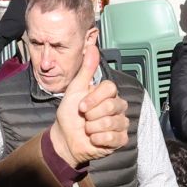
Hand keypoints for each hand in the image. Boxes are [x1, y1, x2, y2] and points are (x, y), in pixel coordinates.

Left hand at [48, 41, 128, 166]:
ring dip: (93, 128)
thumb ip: (86, 69)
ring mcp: (120, 123)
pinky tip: (94, 139)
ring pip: (111, 122)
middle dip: (91, 114)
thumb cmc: (70, 115)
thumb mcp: (75, 89)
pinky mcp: (120, 139)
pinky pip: (112, 137)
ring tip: (88, 129)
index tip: (81, 106)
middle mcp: (117, 107)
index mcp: (108, 94)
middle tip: (85, 118)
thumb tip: (93, 48)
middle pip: (111, 106)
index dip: (93, 98)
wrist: (65, 138)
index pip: (110, 88)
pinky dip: (98, 139)